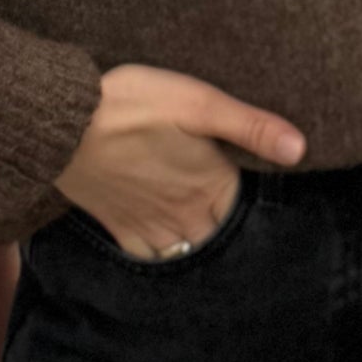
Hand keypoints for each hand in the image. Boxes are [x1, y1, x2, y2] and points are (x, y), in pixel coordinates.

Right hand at [53, 64, 306, 260]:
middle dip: (232, 233)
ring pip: (188, 254)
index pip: (250, 211)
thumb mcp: (198, 102)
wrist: (61, 123)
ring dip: (201, 247)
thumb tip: (300, 150)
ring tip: (206, 233)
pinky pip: (148, 259)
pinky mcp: (118, 226)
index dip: (260, 206)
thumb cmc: (131, 104)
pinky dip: (162, 257)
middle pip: (221, 238)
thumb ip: (251, 127)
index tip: (266, 203)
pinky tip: (166, 244)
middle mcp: (185, 215)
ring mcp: (150, 226)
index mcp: (211, 185)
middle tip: (241, 227)